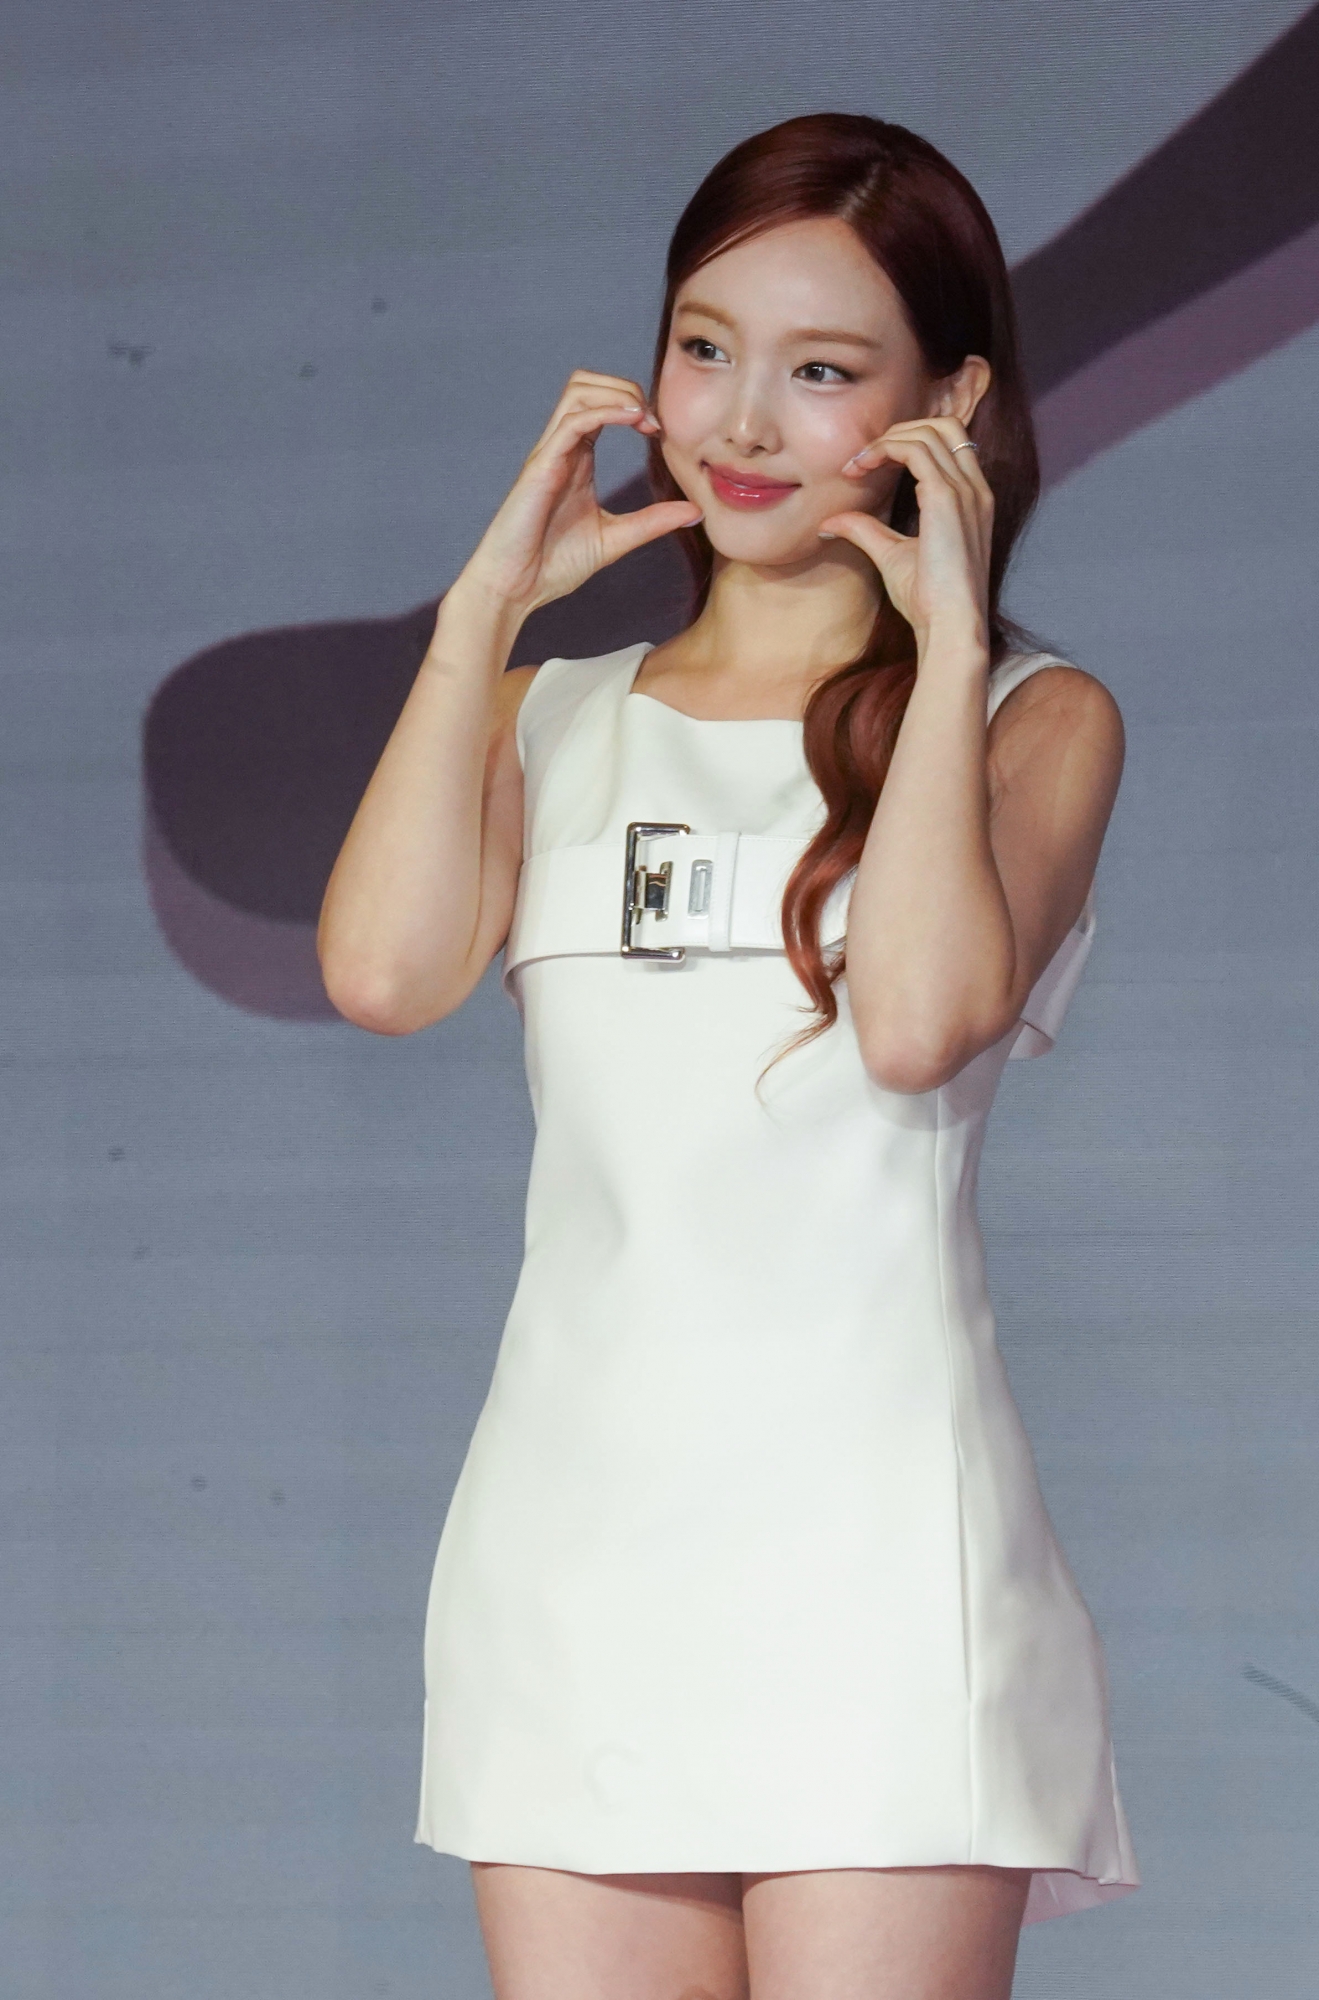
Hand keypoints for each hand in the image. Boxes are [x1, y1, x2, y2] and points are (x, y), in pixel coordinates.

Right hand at [457, 370, 703, 615]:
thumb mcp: (617, 538)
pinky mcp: (541, 467)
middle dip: (625, 386)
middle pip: (586, 384)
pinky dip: (603, 411)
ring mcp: (549, 454)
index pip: (601, 404)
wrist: (516, 588)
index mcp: (577, 458)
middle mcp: (562, 448)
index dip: (634, 404)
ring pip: (577, 391)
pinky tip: (631, 420)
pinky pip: (571, 422)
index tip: (661, 430)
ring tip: (644, 416)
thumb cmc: (553, 565)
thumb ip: (653, 521)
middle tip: (654, 419)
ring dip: (615, 392)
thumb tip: (695, 512)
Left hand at [818, 416, 993, 655]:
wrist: (949, 626)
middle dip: (899, 430)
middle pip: (943, 425)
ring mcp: (965, 490)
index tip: (867, 466)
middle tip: (863, 457)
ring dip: (886, 440)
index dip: (906, 442)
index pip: (948, 443)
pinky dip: (885, 450)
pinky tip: (860, 469)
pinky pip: (915, 450)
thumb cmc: (928, 600)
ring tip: (856, 465)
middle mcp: (974, 488)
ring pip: (929, 431)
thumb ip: (866, 531)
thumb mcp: (891, 555)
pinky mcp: (947, 498)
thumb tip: (829, 522)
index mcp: (971, 498)